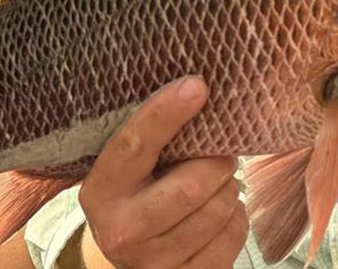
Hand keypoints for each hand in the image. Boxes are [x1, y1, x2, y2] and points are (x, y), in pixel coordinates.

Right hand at [77, 76, 248, 268]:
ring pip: (218, 212)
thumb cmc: (136, 196)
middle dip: (217, 162)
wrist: (128, 257)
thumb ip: (150, 139)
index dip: (167, 112)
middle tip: (222, 152)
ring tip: (219, 182)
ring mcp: (152, 264)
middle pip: (191, 187)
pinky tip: (222, 213)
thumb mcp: (127, 171)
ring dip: (230, 188)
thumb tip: (195, 89)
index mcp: (101, 191)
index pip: (135, 145)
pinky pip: (232, 238)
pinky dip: (237, 217)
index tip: (197, 86)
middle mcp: (121, 232)